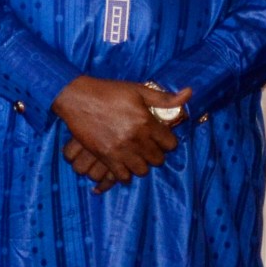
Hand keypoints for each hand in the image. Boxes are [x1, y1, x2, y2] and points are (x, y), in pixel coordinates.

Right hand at [51, 76, 188, 186]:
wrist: (76, 97)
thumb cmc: (107, 92)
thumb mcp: (137, 90)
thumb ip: (164, 98)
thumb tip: (189, 93)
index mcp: (146, 122)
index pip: (170, 144)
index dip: (166, 141)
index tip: (158, 138)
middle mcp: (136, 138)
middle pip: (157, 159)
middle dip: (154, 153)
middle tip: (145, 146)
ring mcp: (120, 149)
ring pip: (142, 170)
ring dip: (140, 164)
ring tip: (134, 156)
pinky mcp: (105, 156)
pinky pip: (122, 176)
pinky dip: (124, 173)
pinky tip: (122, 163)